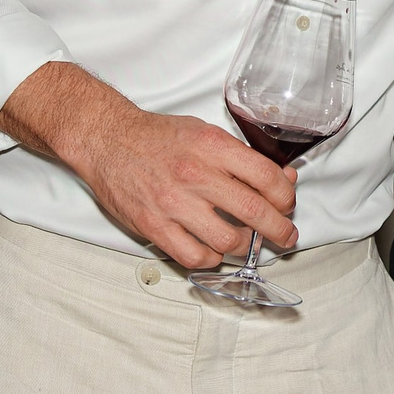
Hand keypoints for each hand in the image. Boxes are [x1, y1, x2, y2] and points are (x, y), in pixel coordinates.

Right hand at [0, 62, 296, 270]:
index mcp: (212, 146)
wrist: (106, 140)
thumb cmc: (157, 138)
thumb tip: (282, 181)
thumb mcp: (205, 133)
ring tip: (246, 243)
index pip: (267, 177)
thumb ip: (242, 159)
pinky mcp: (154, 227)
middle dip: (280, 231)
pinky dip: (212, 259)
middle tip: (286, 237)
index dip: (286, 197)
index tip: (287, 204)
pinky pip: (195, 257)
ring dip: (245, 247)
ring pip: (228, 241)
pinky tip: (213, 250)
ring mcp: (173, 204)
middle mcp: (195, 175)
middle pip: (255, 213)